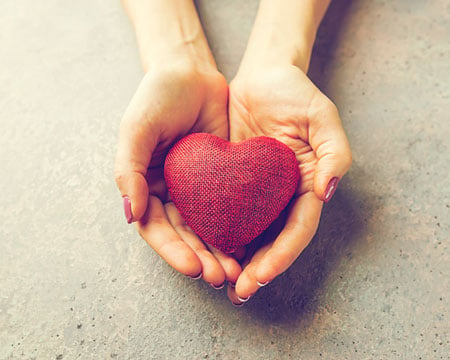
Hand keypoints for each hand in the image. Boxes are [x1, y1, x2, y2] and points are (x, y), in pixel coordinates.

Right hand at [115, 61, 241, 286]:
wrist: (191, 72)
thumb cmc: (157, 97)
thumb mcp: (136, 128)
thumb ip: (129, 169)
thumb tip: (132, 215)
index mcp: (147, 187)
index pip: (157, 229)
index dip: (173, 251)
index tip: (193, 267)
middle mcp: (172, 193)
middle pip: (185, 236)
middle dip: (202, 259)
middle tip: (222, 277)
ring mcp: (198, 188)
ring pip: (208, 228)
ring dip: (221, 252)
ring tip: (238, 270)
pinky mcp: (223, 178)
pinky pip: (230, 208)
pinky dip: (237, 227)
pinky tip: (250, 243)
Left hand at [226, 65, 351, 303]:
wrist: (262, 77)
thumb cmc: (296, 93)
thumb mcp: (323, 117)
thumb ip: (335, 152)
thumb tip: (327, 192)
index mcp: (306, 185)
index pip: (298, 229)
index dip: (282, 254)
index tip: (262, 275)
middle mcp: (282, 194)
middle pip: (273, 239)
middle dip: (258, 268)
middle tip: (239, 291)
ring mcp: (257, 190)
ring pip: (249, 233)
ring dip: (237, 260)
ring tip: (220, 281)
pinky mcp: (233, 181)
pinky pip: (226, 211)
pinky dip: (219, 233)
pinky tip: (206, 249)